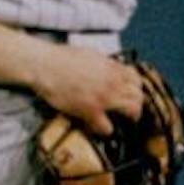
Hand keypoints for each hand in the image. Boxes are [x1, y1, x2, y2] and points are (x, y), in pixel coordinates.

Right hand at [28, 45, 142, 134]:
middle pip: (138, 97)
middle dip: (136, 104)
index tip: (132, 93)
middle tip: (131, 110)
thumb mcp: (91, 55)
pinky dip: (106, 129)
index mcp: (112, 67)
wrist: (45, 65)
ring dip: (128, 117)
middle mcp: (112, 82)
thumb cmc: (62, 58)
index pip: (137, 80)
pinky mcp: (90, 111)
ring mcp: (104, 98)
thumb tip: (113, 70)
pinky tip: (100, 127)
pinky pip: (108, 127)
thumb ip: (106, 65)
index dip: (136, 88)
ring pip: (131, 111)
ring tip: (122, 120)